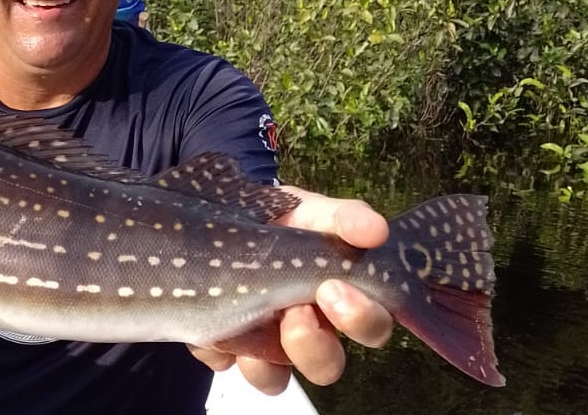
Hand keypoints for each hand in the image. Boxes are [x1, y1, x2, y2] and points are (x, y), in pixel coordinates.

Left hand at [189, 187, 393, 393]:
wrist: (230, 213)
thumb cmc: (286, 220)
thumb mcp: (316, 210)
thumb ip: (346, 218)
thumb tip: (375, 231)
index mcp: (342, 301)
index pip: (371, 327)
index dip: (361, 318)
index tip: (332, 286)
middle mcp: (309, 332)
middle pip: (327, 364)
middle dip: (314, 345)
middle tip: (296, 310)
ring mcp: (265, 344)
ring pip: (275, 378)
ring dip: (265, 361)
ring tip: (251, 323)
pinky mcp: (226, 346)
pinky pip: (223, 363)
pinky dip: (217, 349)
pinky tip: (212, 327)